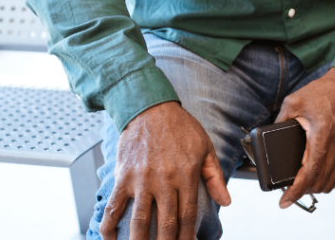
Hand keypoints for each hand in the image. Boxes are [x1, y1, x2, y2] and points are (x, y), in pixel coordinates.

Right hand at [100, 101, 230, 239]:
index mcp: (186, 175)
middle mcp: (164, 180)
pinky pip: (114, 206)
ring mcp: (142, 180)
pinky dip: (109, 226)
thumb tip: (225, 201)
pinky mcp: (123, 176)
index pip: (187, 216)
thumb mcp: (205, 148)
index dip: (187, 237)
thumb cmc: (180, 127)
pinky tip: (109, 238)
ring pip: (139, 221)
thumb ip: (214, 177)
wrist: (150, 108)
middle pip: (165, 224)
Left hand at [275, 67, 334, 208]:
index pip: (309, 173)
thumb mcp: (293, 102)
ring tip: (301, 186)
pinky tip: (316, 176)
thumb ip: (280, 120)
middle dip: (302, 191)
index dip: (296, 191)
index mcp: (321, 136)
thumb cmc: (323, 91)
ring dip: (315, 187)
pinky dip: (326, 180)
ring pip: (330, 182)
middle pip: (320, 182)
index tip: (284, 201)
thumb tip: (269, 135)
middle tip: (288, 192)